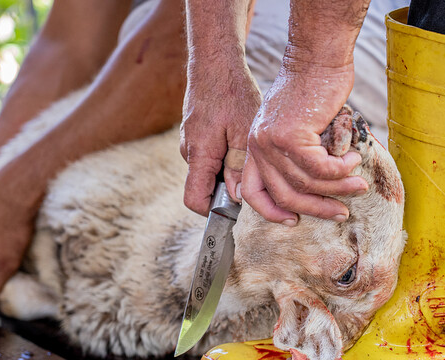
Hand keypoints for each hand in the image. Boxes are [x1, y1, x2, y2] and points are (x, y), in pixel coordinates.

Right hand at [180, 61, 261, 214]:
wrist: (214, 62)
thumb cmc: (232, 91)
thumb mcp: (244, 130)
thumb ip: (238, 166)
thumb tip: (236, 197)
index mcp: (200, 154)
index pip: (195, 200)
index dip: (213, 212)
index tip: (237, 209)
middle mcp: (189, 152)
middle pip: (204, 187)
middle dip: (227, 191)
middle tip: (255, 180)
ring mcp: (190, 143)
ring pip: (209, 171)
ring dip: (228, 172)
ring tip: (251, 157)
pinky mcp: (195, 135)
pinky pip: (209, 156)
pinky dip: (225, 158)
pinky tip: (242, 143)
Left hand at [241, 63, 366, 224]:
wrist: (317, 58)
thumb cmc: (313, 90)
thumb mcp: (298, 127)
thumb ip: (300, 155)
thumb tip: (321, 188)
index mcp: (256, 146)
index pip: (252, 191)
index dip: (270, 212)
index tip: (292, 220)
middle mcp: (258, 145)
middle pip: (283, 194)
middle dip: (315, 209)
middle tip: (340, 214)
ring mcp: (271, 141)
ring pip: (305, 183)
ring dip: (337, 188)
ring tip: (358, 186)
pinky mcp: (290, 135)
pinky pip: (319, 168)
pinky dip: (340, 170)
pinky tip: (353, 162)